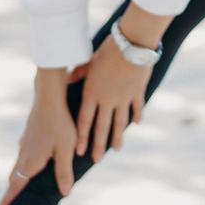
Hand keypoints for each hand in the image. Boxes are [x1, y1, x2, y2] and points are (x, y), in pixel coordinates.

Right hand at [0, 89, 78, 204]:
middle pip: (15, 178)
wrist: (49, 98)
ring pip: (19, 165)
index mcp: (30, 162)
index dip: (8, 200)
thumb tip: (64, 193)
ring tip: (18, 188)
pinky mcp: (28, 135)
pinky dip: (23, 165)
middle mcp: (24, 154)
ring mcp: (25, 144)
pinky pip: (23, 155)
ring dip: (17, 178)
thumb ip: (64, 172)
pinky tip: (30, 162)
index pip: (16, 186)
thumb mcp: (66, 150)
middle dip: (11, 192)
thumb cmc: (60, 124)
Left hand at [74, 24, 153, 162]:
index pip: (85, 120)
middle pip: (102, 127)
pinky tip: (136, 124)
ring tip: (116, 149)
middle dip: (98, 145)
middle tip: (96, 160)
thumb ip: (79, 74)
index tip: (79, 152)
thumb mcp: (90, 61)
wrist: (132, 43)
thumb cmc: (108, 49)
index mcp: (93, 92)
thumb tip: (67, 79)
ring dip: (117, 137)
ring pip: (120, 123)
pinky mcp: (137, 93)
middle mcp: (107, 99)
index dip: (82, 137)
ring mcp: (123, 98)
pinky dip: (136, 116)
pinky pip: (136, 108)